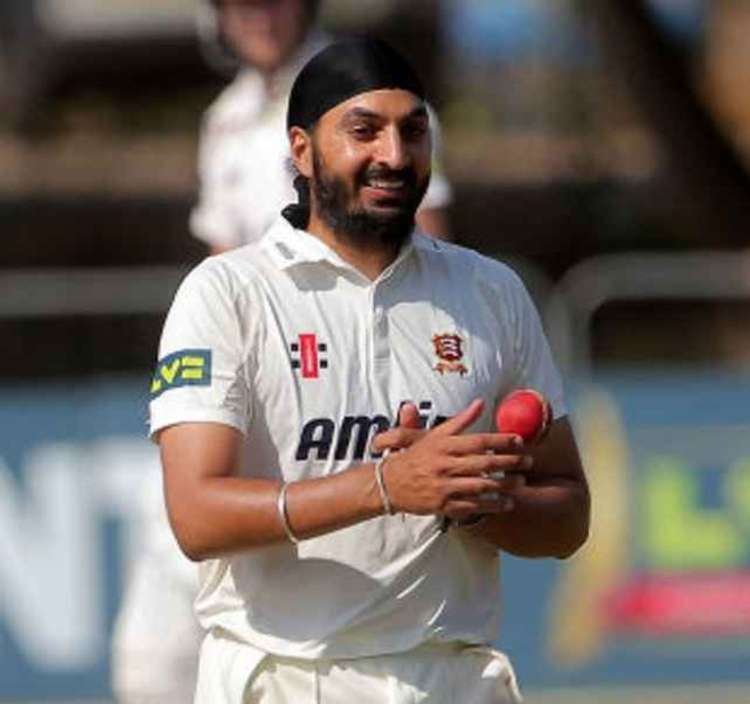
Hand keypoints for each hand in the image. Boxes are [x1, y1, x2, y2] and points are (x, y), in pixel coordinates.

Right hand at [381, 399, 531, 521]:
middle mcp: (445, 465)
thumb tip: (480, 402)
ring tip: (521, 482)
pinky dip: (492, 505)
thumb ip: (459, 420)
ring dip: (505, 485)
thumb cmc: (415, 457)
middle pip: (484, 463)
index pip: (478, 441)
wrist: (389, 484)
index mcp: (443, 445)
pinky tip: (506, 503)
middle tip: (529, 461)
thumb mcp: (433, 434)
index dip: (501, 440)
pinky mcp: (444, 505)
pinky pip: (473, 506)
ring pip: (482, 486)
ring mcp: (445, 486)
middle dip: (510, 462)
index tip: (519, 440)